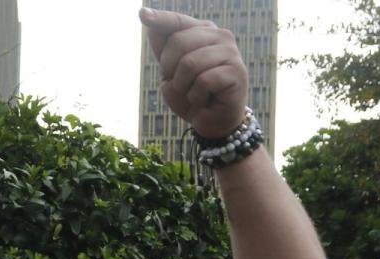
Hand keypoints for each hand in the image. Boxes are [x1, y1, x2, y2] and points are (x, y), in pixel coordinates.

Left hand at [139, 7, 247, 137]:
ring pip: (189, 63)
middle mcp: (220, 36)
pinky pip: (203, 82)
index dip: (160, 19)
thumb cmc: (192, 94)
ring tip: (194, 94)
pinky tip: (206, 100)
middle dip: (170, 69)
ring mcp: (231, 53)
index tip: (142, 14)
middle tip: (181, 85)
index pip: (177, 22)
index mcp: (204, 32)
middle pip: (178, 42)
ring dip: (183, 86)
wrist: (213, 122)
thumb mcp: (171, 71)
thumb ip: (162, 47)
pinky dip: (197, 97)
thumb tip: (147, 15)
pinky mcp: (237, 72)